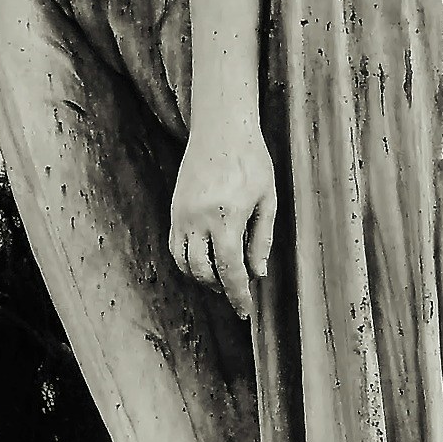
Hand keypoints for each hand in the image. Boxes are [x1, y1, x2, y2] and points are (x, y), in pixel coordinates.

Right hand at [168, 120, 276, 288]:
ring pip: (184, 262)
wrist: (221, 130)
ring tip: (222, 279)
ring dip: (202, 277)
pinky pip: (176, 246)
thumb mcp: (268, 201)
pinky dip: (188, 261)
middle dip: (219, 288)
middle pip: (202, 270)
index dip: (237, 294)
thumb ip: (262, 240)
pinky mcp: (174, 209)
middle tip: (236, 293)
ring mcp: (182, 214)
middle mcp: (198, 218)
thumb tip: (257, 274)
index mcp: (226, 217)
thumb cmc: (252, 162)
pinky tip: (205, 262)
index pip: (229, 269)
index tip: (244, 311)